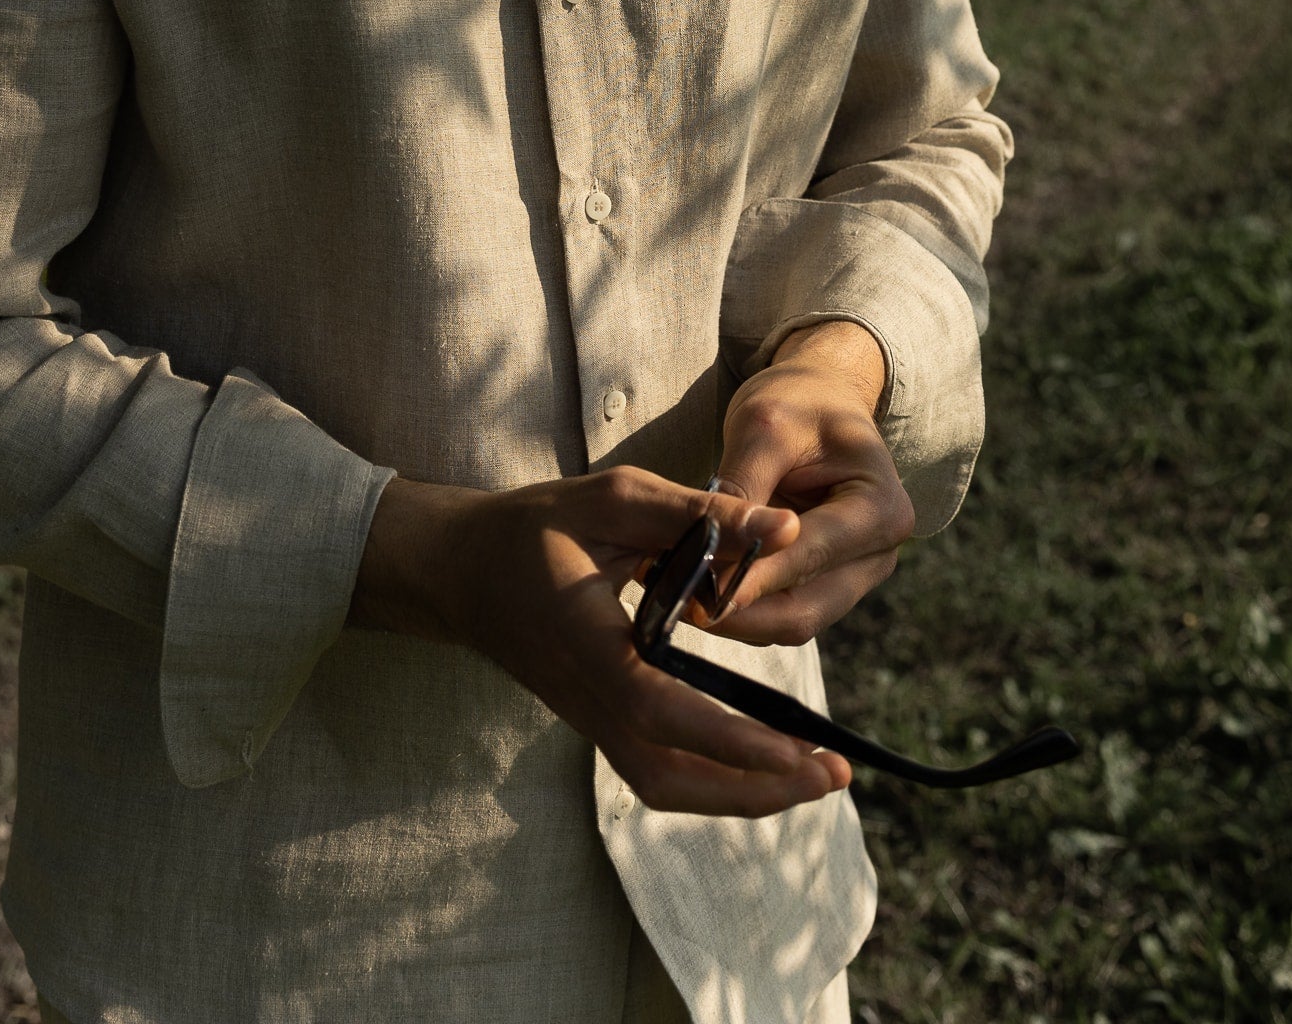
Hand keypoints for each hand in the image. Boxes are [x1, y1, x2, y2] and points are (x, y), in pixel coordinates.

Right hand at [350, 466, 852, 816]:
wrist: (460, 569)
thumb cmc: (534, 526)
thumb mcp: (614, 497)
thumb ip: (699, 513)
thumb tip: (784, 529)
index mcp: (585, 641)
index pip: (659, 708)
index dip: (730, 738)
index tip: (798, 749)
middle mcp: (585, 695)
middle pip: (670, 775)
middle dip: (754, 787)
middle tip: (831, 773)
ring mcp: (588, 717)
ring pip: (665, 785)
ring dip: (740, 793)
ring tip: (812, 775)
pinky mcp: (596, 721)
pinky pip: (659, 771)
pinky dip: (714, 780)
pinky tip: (762, 762)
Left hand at [704, 320, 915, 646]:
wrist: (818, 398)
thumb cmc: (796, 402)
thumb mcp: (763, 427)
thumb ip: (742, 490)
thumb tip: (709, 552)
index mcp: (881, 510)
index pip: (807, 558)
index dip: (750, 579)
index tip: (696, 592)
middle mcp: (879, 554)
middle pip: (804, 610)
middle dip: (739, 612)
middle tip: (677, 604)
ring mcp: (855, 575)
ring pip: (790, 620)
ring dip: (736, 616)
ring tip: (678, 596)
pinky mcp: (827, 583)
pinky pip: (781, 610)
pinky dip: (742, 606)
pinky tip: (698, 589)